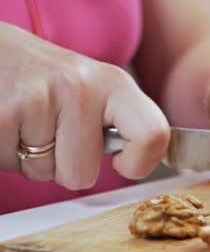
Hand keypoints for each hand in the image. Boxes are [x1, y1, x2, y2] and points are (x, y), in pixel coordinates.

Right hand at [0, 23, 169, 189]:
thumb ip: (118, 122)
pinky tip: (8, 122)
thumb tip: (147, 159)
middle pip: (83, 175)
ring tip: (26, 121)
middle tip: (51, 131)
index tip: (123, 164)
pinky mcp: (2, 115)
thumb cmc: (44, 76)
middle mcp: (80, 88)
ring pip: (43, 173)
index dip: (140, 164)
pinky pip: (10, 164)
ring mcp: (37, 100)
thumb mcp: (93, 87)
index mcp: (114, 83)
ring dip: (30, 157)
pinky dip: (6, 152)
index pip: (153, 135)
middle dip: (64, 166)